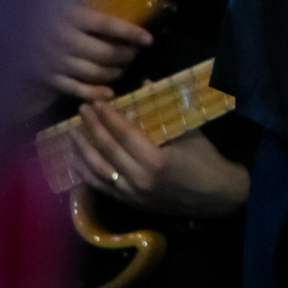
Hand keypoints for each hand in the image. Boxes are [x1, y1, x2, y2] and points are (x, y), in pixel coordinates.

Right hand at [42, 0, 152, 102]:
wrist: (2, 22)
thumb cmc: (38, 3)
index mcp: (70, 16)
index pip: (107, 25)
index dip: (130, 33)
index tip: (148, 39)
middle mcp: (63, 40)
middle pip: (104, 53)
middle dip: (126, 55)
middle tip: (134, 53)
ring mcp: (54, 61)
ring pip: (93, 73)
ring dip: (114, 73)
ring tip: (123, 67)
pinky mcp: (47, 77)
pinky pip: (75, 89)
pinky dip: (94, 93)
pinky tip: (109, 92)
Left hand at [72, 101, 250, 217]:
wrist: (216, 196)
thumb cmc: (205, 160)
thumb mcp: (188, 131)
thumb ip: (163, 109)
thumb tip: (144, 83)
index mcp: (156, 160)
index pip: (124, 135)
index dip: (108, 117)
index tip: (96, 102)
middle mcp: (140, 180)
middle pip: (108, 152)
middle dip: (91, 129)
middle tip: (81, 110)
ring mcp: (133, 195)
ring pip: (99, 172)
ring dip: (82, 152)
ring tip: (71, 134)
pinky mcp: (131, 204)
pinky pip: (102, 188)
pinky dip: (87, 174)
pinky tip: (79, 161)